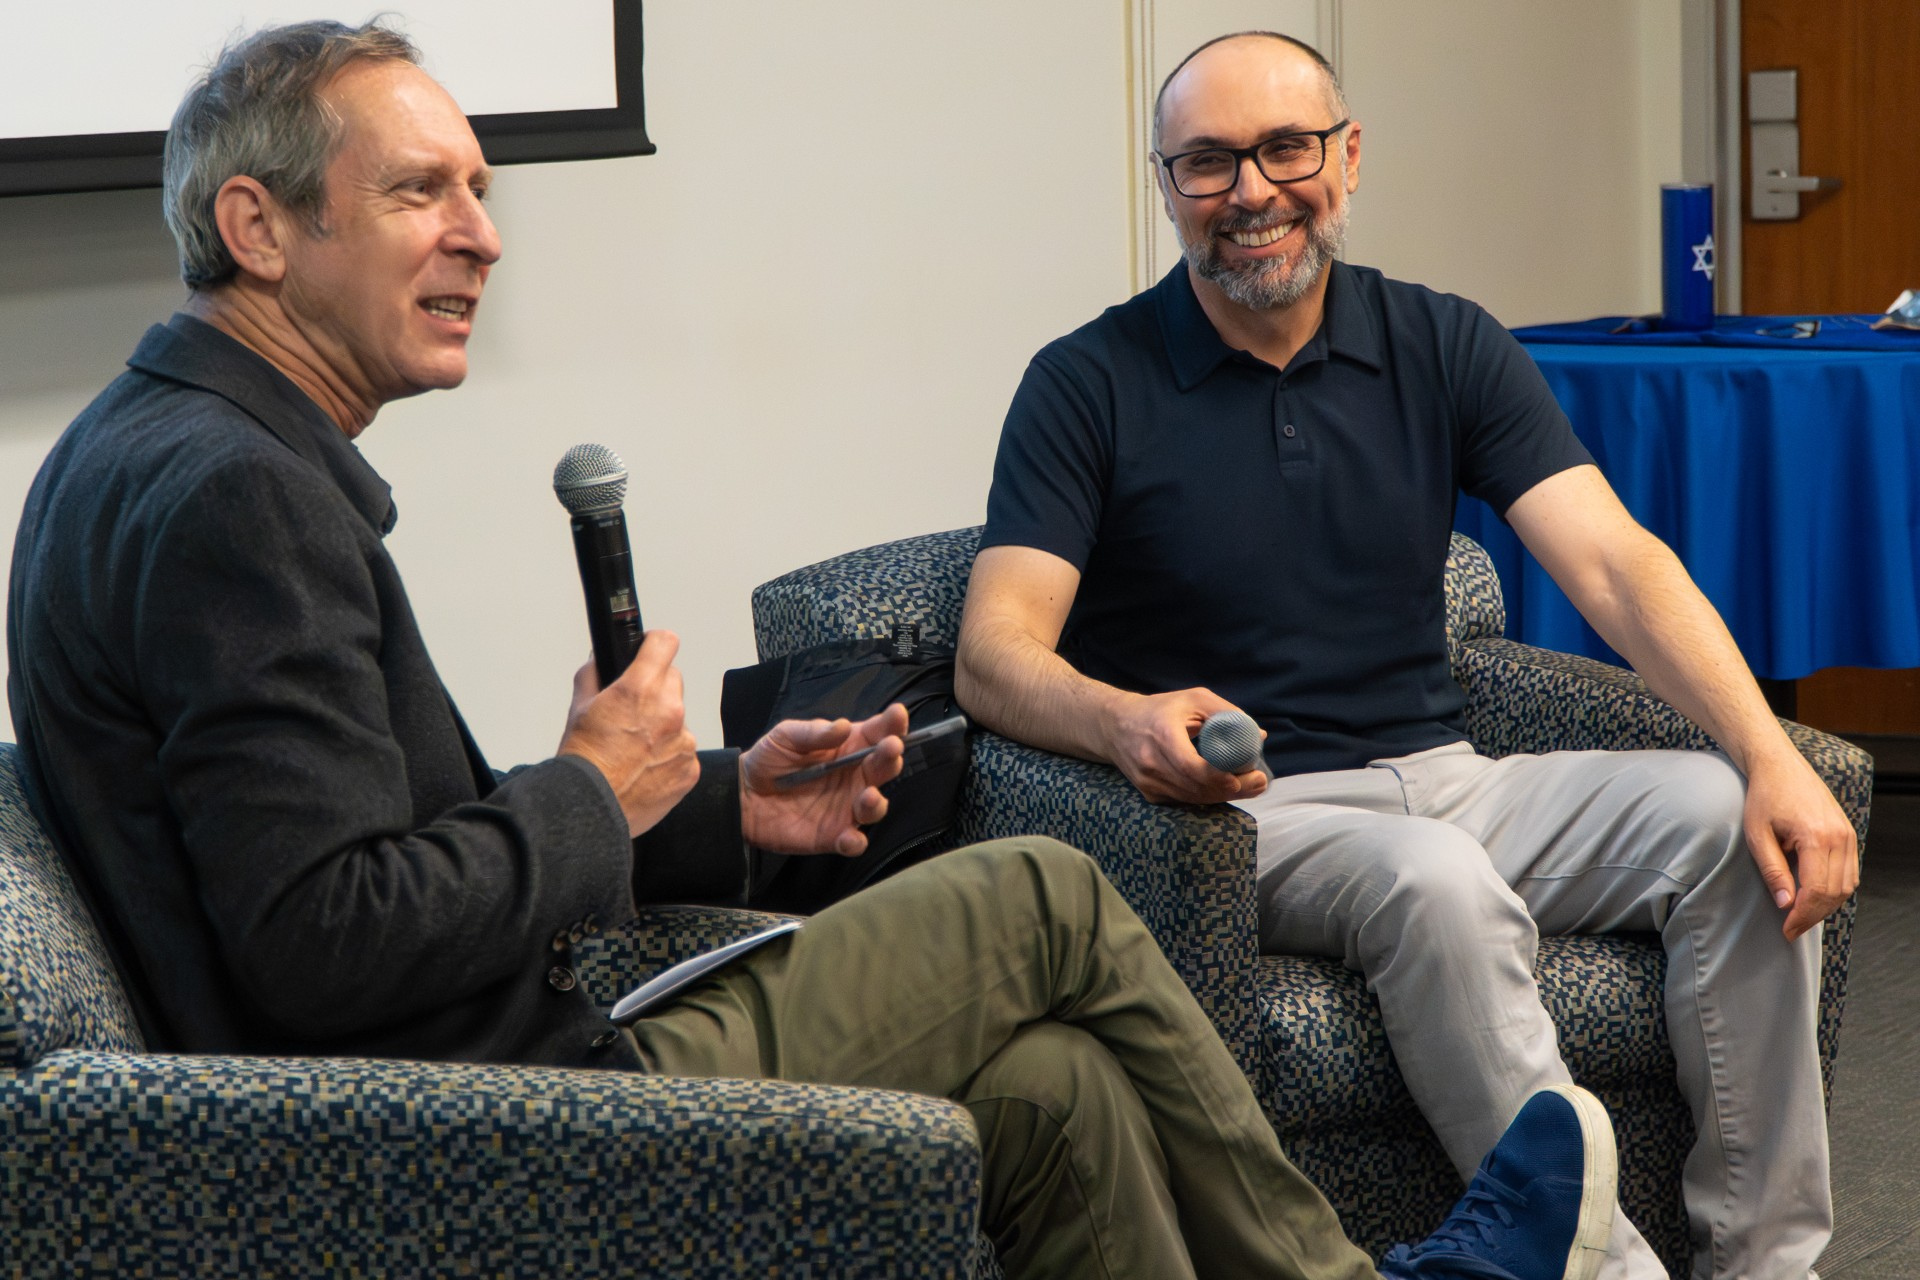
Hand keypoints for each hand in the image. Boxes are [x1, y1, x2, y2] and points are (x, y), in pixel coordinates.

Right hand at [557, 631, 700, 838]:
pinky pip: (684, 751)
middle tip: (633, 712)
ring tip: (635, 748)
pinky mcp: (691, 769)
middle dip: (655, 688)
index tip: (650, 651)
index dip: (654, 645)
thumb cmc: (583, 763)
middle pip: (673, 680)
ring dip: (663, 726)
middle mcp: (669, 711)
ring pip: (679, 718)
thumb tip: (601, 661)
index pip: (665, 642)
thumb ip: (593, 676)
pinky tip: (645, 768)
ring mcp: (684, 741)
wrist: (590, 810)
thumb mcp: (578, 708)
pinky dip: (669, 756)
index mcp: (640, 689)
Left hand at [739, 703, 907, 855]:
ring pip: (875, 807)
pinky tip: (848, 836)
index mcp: (848, 747)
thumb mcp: (786, 735)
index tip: (897, 714)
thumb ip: (815, 732)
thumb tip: (843, 726)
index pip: (878, 733)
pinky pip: (854, 842)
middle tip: (891, 748)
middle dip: (891, 757)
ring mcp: (846, 808)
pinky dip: (855, 842)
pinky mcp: (834, 835)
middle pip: (884, 768)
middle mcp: (854, 777)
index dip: (892, 724)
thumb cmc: (768, 760)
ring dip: (877, 802)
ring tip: (868, 795)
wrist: (742, 797)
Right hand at [1101, 688, 1266, 804]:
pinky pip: (1184, 801)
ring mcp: (1148, 782)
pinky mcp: (1149, 793)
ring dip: (1222, 795)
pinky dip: (1206, 796)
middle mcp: (1150, 762)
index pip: (1189, 766)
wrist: (1115, 726)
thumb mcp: (1194, 699)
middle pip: (1195, 787)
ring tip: (1248, 784)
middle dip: (1231, 789)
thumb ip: (1226, 714)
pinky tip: (1223, 787)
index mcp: (1161, 735)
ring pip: (1192, 798)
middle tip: (1259, 782)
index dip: (1216, 777)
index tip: (1239, 778)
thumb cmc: (1160, 709)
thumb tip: (1258, 736)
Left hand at [1741, 748, 1858, 940]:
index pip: (1816, 891)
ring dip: (1826, 906)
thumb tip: (1785, 905)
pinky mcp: (1847, 833)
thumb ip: (1772, 870)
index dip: (1801, 916)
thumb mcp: (1757, 835)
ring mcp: (1847, 834)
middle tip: (1791, 929)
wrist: (1779, 765)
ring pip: (1847, 885)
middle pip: (1834, 892)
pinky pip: (1850, 872)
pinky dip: (1835, 890)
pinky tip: (1814, 897)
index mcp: (1816, 837)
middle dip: (1813, 916)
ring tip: (1801, 916)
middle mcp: (1839, 837)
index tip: (1786, 929)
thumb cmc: (1763, 797)